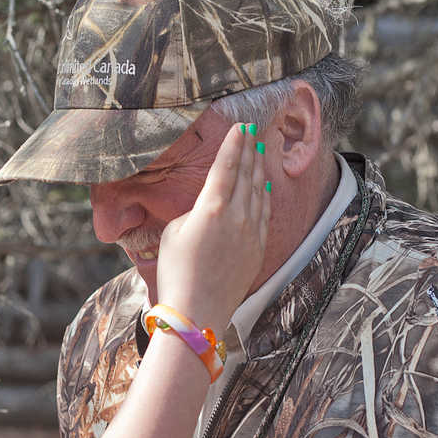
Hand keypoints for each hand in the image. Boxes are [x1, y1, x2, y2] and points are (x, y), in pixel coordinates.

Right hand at [156, 123, 268, 333]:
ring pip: (258, 192)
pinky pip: (264, 213)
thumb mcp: (173, 233)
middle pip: (246, 174)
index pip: (225, 166)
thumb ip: (192, 213)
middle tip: (253, 130)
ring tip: (260, 151)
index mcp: (211, 208)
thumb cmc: (177, 273)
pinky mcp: (257, 248)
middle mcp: (236, 216)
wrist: (197, 311)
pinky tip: (264, 187)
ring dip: (259, 169)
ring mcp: (250, 232)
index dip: (233, 144)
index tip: (240, 126)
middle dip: (249, 150)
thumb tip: (206, 209)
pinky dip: (264, 196)